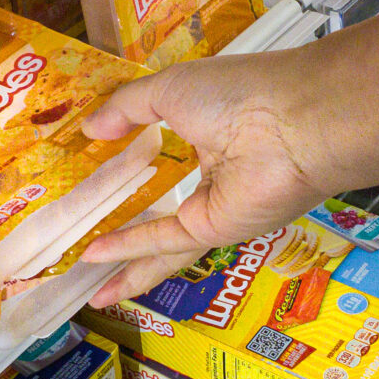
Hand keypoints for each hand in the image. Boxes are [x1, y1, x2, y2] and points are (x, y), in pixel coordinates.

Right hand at [80, 46, 339, 306]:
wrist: (291, 121)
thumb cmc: (237, 93)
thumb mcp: (169, 89)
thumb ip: (127, 108)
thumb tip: (91, 128)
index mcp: (208, 136)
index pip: (164, 159)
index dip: (131, 168)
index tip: (95, 177)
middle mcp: (214, 176)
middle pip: (162, 213)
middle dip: (128, 236)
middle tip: (87, 249)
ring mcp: (217, 208)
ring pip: (163, 244)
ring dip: (127, 266)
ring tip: (91, 289)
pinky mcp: (216, 230)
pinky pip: (165, 241)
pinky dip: (129, 248)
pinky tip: (94, 255)